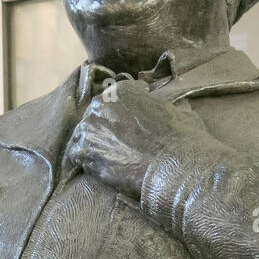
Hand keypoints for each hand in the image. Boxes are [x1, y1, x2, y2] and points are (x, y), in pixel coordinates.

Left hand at [65, 79, 195, 198]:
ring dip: (94, 145)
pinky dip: (86, 161)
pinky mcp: (83, 151)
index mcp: (123, 90)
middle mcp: (101, 103)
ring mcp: (89, 127)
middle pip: (96, 115)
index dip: (122, 114)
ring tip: (109, 159)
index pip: (115, 98)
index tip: (129, 125)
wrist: (174, 167)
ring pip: (84, 134)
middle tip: (117, 145)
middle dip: (105, 128)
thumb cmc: (182, 139)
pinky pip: (77, 154)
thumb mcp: (176, 110)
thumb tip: (161, 107)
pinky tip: (100, 169)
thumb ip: (159, 105)